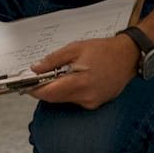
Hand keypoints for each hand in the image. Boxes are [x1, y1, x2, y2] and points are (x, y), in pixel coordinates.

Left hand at [24, 34, 138, 109]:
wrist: (128, 57)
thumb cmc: (104, 50)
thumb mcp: (75, 48)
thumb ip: (53, 60)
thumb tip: (36, 68)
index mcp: (79, 82)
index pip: (49, 93)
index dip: (35, 90)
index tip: (25, 85)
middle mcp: (86, 97)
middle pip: (55, 98)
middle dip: (44, 90)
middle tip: (37, 79)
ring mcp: (91, 102)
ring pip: (64, 100)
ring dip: (57, 90)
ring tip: (58, 75)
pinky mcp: (95, 103)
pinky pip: (75, 100)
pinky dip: (69, 92)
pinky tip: (72, 80)